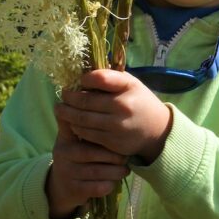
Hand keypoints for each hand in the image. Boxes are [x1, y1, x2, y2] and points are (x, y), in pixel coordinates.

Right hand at [46, 116, 130, 218]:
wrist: (61, 186)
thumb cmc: (76, 156)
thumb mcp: (73, 138)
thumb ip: (82, 120)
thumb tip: (91, 94)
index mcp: (65, 139)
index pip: (78, 127)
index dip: (97, 128)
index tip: (117, 132)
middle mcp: (63, 155)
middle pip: (92, 152)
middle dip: (112, 155)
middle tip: (126, 156)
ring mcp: (67, 173)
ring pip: (97, 172)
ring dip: (115, 171)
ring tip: (125, 168)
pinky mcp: (75, 190)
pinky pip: (97, 187)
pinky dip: (109, 185)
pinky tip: (114, 182)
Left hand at [55, 69, 172, 164]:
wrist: (157, 130)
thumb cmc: (139, 101)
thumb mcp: (131, 84)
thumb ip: (110, 78)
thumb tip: (82, 75)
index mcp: (128, 87)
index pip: (100, 78)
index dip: (85, 78)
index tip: (80, 80)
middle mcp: (123, 107)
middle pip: (85, 102)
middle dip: (68, 98)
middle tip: (62, 95)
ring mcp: (117, 126)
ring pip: (82, 120)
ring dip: (67, 114)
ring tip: (60, 109)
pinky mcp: (113, 142)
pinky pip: (87, 134)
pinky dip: (76, 127)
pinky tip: (73, 122)